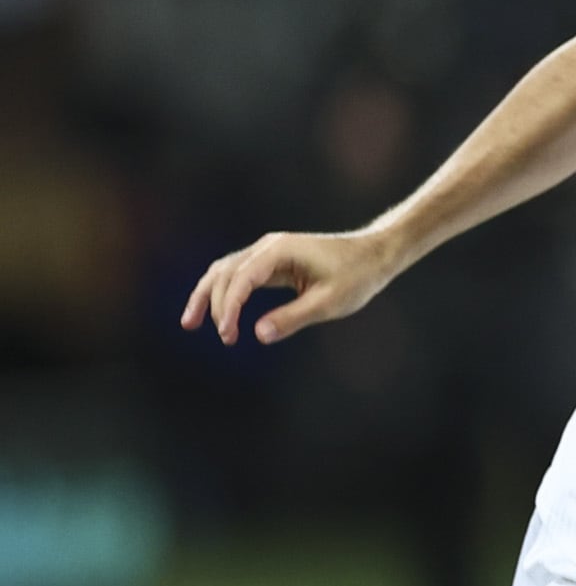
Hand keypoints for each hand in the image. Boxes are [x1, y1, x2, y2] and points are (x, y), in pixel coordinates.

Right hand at [184, 228, 402, 345]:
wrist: (375, 255)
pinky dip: (225, 293)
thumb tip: (258, 334)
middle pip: (226, 274)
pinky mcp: (272, 261)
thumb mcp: (329, 302)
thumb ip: (294, 318)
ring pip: (225, 272)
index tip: (229, 335)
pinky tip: (218, 313)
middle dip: (216, 305)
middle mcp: (267, 247)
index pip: (240, 278)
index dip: (229, 307)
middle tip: (225, 339)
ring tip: (190, 323)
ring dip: (207, 296)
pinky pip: (239, 276)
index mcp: (279, 251)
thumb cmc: (357, 276)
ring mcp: (268, 252)